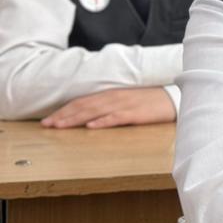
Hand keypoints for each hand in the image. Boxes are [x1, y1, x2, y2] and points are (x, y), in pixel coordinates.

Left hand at [42, 87, 175, 127]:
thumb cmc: (150, 102)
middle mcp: (114, 98)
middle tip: (46, 125)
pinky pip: (116, 118)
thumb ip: (109, 106)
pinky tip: (91, 127)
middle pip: (84, 106)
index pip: (82, 102)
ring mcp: (124, 105)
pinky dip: (103, 121)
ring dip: (76, 119)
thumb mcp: (127, 101)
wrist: (174, 98)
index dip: (64, 111)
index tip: (48, 120)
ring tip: (60, 126)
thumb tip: (89, 117)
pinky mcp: (136, 114)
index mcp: (111, 95)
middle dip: (64, 116)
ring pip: (95, 112)